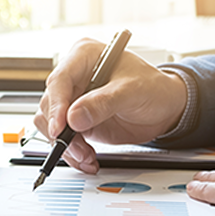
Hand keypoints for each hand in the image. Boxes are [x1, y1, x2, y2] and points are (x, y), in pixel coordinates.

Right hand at [33, 38, 186, 173]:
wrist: (164, 107)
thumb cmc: (152, 88)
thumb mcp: (132, 92)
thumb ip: (103, 103)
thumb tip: (73, 117)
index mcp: (84, 56)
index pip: (60, 80)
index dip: (56, 105)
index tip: (60, 128)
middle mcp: (74, 76)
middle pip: (50, 104)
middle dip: (62, 131)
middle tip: (78, 149)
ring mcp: (73, 99)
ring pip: (51, 123)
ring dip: (66, 145)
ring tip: (87, 156)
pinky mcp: (76, 119)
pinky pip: (63, 137)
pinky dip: (72, 152)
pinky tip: (87, 159)